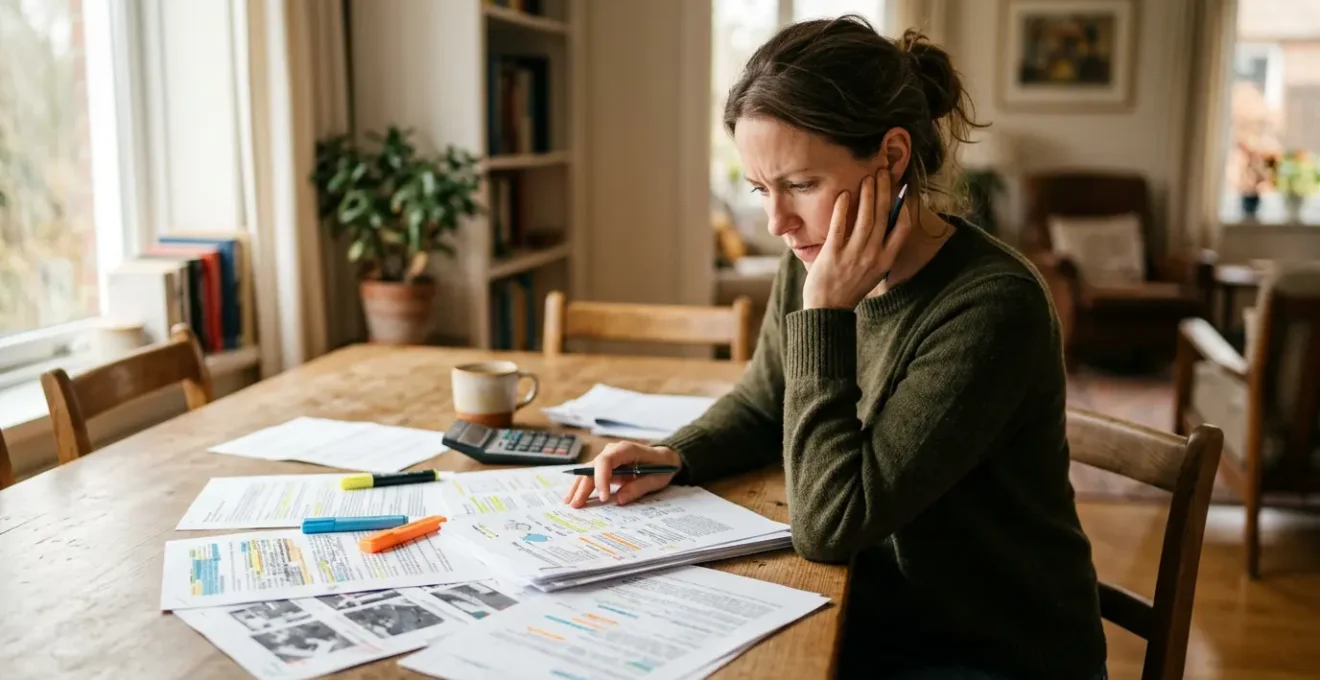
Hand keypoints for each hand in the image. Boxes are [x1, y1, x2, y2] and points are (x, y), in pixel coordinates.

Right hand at [563, 442, 681, 507]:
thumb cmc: (662, 466)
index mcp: (626, 450)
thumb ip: (639, 487)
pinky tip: (573, 496)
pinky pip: (591, 475)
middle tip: (577, 504)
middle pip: (593, 467)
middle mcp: (612, 451)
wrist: (664, 458)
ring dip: (578, 486)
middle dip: (584, 486)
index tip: (603, 498)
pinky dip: (582, 486)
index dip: (601, 479)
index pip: (606, 461)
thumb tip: (619, 500)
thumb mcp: (657, 478)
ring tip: (569, 502)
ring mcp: (607, 458)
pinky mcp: (606, 466)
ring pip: (588, 471)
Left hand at [801, 164, 912, 309]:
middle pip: (883, 216)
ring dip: (868, 194)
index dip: (903, 206)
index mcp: (885, 260)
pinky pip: (840, 227)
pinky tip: (845, 194)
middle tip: (883, 171)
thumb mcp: (873, 272)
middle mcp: (873, 256)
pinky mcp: (833, 254)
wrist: (827, 309)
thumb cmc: (849, 287)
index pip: (902, 229)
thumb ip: (880, 250)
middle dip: (884, 190)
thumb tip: (885, 222)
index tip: (901, 189)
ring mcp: (853, 255)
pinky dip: (843, 209)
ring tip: (868, 177)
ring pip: (865, 218)